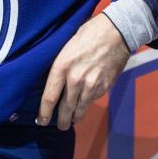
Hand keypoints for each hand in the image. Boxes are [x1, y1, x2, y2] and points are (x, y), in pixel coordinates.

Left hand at [38, 14, 129, 129]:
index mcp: (61, 67)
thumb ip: (60, 65)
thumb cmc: (88, 33)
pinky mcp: (104, 87)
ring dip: (75, 117)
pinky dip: (87, 105)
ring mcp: (91, 85)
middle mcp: (75, 79)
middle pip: (65, 108)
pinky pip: (92, 100)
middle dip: (61, 120)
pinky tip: (84, 106)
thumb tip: (54, 80)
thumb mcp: (66, 46)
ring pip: (80, 108)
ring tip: (71, 120)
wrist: (116, 32)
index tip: (42, 120)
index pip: (49, 97)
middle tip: (59, 126)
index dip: (44, 112)